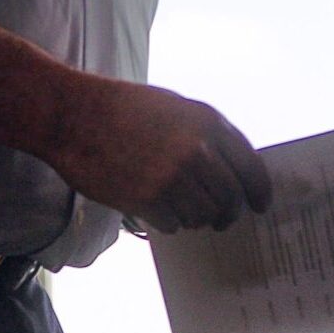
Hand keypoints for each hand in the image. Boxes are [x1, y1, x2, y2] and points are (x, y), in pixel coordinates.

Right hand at [51, 74, 271, 232]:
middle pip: (230, 200)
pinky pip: (174, 224)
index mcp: (208, 124)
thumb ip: (208, 135)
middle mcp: (196, 152)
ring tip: (179, 206)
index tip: (260, 205)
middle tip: (221, 219)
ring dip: (195, 218)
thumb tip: (233, 170)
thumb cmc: (125, 108)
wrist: (74, 116)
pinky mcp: (148, 199)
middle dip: (228, 214)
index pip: (252, 169)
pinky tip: (157, 207)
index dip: (259, 192)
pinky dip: (170, 222)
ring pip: (203, 216)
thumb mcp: (177, 107)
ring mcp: (172, 178)